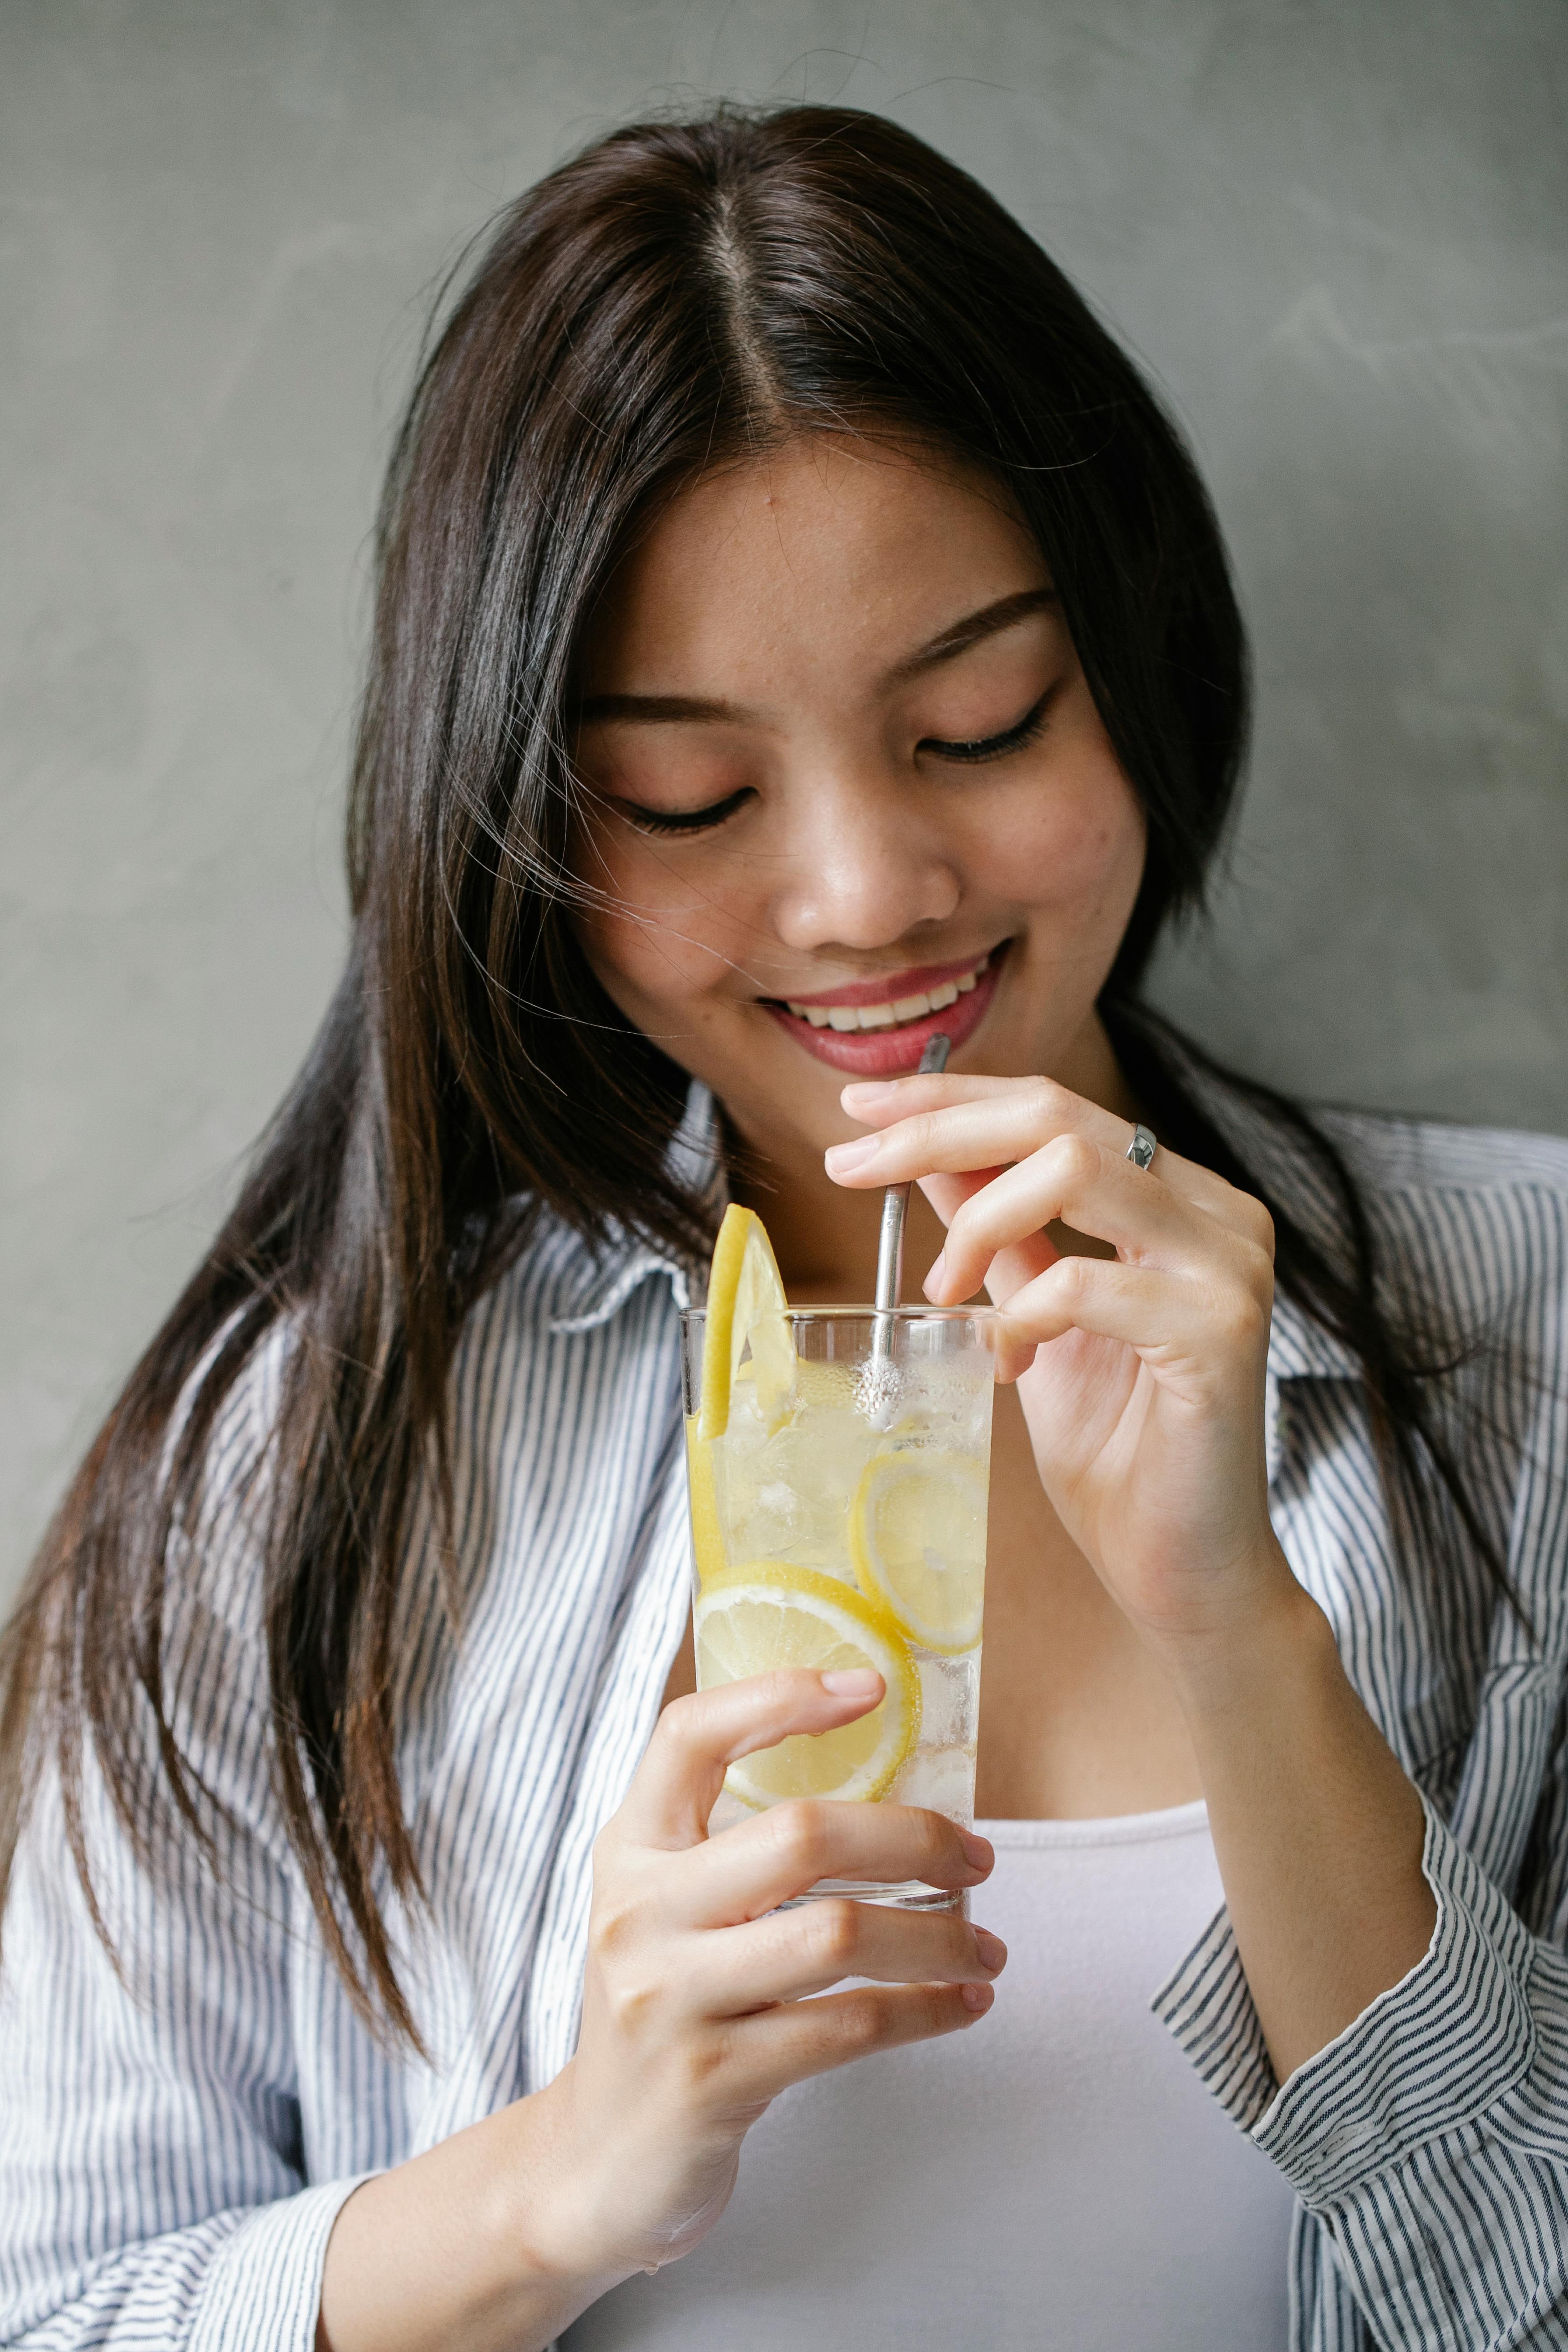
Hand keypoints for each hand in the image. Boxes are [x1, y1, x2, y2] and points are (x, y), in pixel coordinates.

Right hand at [318, 1672, 1002, 2351]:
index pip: (690, 1736)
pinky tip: (962, 2004)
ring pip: (837, 1933)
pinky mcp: (713, 2079)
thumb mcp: (668, 1911)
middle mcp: (641, 1912)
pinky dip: (924, 2011)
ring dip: (937, 1935)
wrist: (593, 2165)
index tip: (871, 1687)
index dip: (778, 1697)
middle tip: (976, 1856)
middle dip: (912, 1838)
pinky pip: (848, 2026)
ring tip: (986, 1944)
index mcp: (631, 1849)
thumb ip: (734, 1847)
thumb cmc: (663, 2012)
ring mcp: (671, 1998)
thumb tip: (878, 1788)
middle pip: (799, 1835)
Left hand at [825, 1072, 1289, 1654]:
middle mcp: (1218, 1213)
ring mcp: (1228, 1264)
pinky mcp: (1221, 1327)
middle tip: (851, 1167)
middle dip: (937, 1131)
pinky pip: (1087, 1281)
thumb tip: (928, 1158)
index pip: (1054, 1106)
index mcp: (1179, 1198)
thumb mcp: (1034, 1317)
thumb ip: (1000, 1235)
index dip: (949, 1098)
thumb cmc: (1120, 1452)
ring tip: (942, 1290)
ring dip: (979, 1221)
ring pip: (1078, 1169)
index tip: (859, 1106)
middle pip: (1059, 1117)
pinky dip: (1021, 1315)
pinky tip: (1007, 1363)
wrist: (1187, 1568)